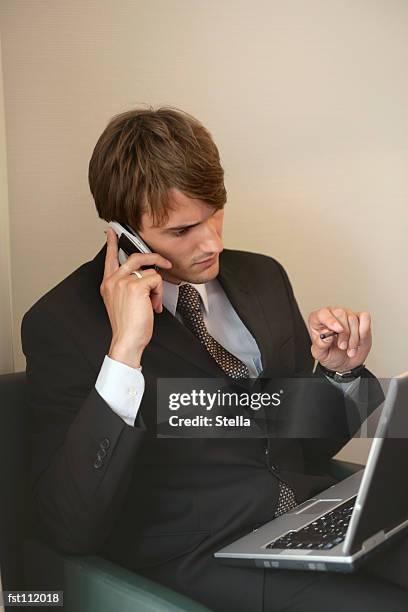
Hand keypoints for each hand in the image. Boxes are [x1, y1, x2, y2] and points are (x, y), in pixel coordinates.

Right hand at [100, 228, 171, 367]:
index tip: (111, 232)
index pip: (109, 258)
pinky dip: (159, 293)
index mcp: (108, 284)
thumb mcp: (123, 303)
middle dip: (154, 258)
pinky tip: (154, 305)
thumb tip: (146, 276)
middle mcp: (113, 281)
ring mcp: (123, 282)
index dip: (111, 243)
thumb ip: (128, 287)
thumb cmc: (128, 326)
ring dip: (157, 286)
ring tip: (154, 300)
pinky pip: (156, 280)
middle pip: (135, 257)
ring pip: (149, 270)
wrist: (127, 340)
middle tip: (165, 263)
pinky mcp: (135, 286)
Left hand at [308, 307, 371, 371]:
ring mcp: (347, 315)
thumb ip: (321, 344)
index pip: (323, 313)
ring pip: (353, 319)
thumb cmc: (330, 355)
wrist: (344, 362)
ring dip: (354, 338)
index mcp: (318, 320)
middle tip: (343, 347)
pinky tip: (359, 341)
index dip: (330, 320)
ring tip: (350, 350)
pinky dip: (363, 331)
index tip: (339, 330)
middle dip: (344, 333)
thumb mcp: (321, 354)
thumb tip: (326, 334)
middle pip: (341, 314)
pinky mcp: (360, 318)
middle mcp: (333, 314)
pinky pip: (365, 318)